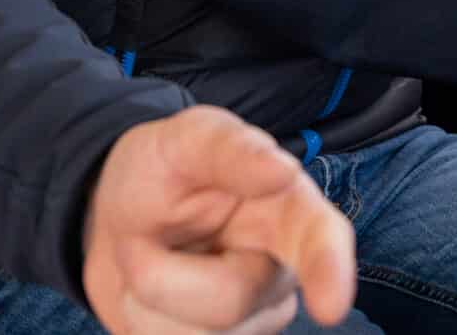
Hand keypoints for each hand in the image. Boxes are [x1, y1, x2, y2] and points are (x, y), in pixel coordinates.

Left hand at [83, 105, 356, 333]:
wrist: (124, 220)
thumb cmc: (167, 171)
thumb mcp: (184, 141)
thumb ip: (229, 148)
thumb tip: (283, 170)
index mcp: (290, 211)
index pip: (323, 241)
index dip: (330, 271)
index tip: (331, 306)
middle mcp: (280, 273)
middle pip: (230, 301)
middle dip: (163, 272)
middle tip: (147, 239)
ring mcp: (252, 320)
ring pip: (189, 334)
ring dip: (143, 295)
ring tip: (151, 260)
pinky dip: (138, 319)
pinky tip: (152, 293)